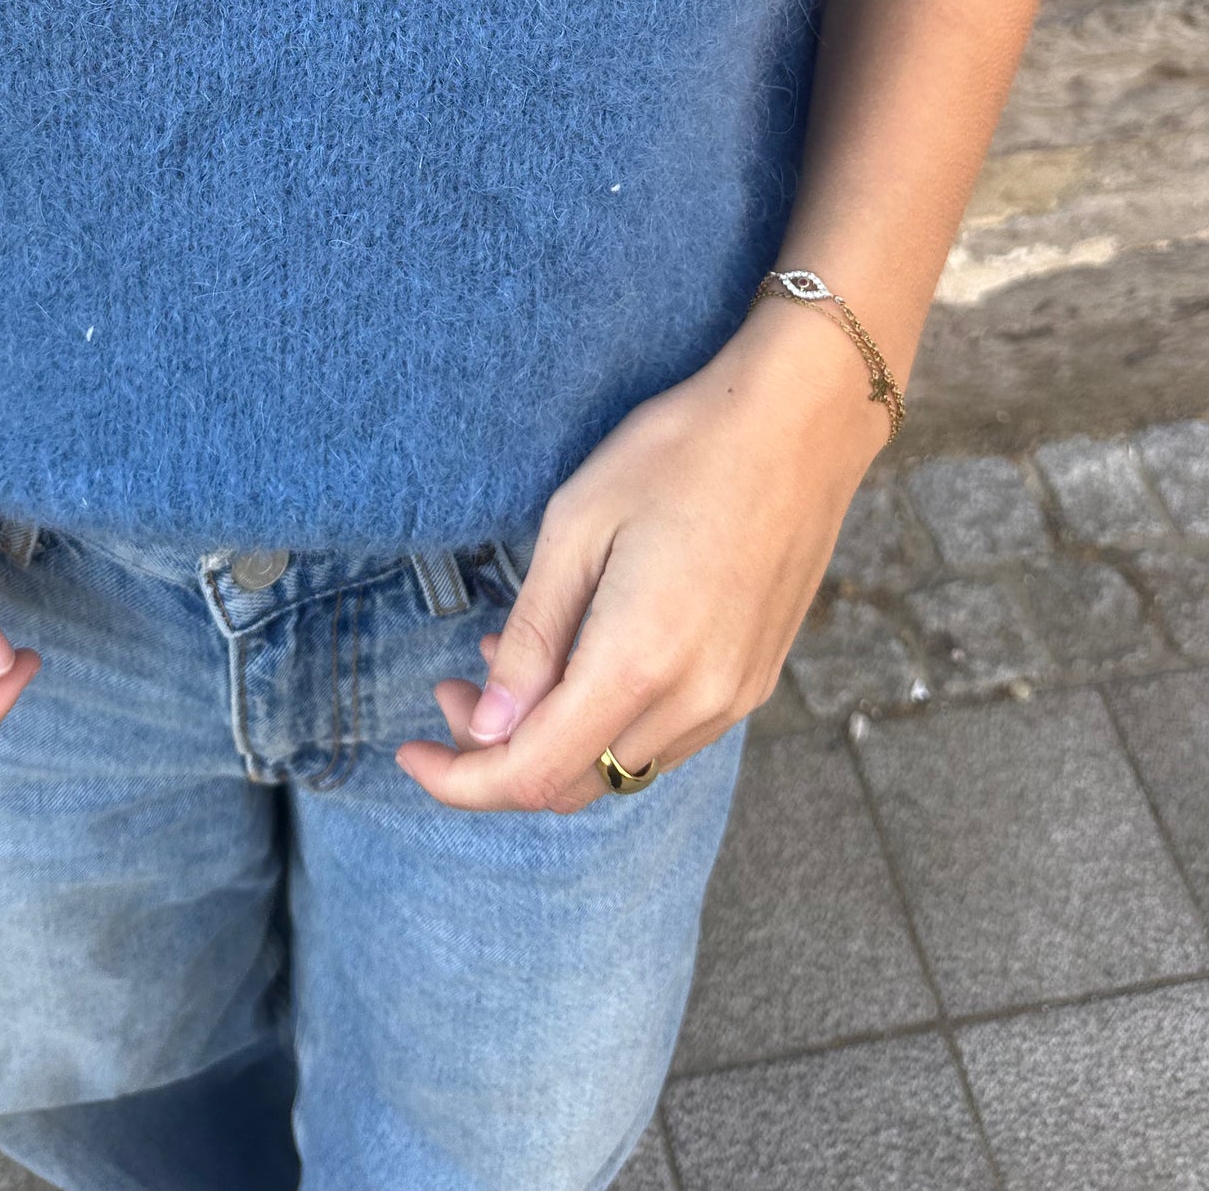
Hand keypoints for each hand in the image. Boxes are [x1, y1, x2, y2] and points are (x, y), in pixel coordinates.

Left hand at [394, 296, 888, 812]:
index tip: (408, 752)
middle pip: (575, 784)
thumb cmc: (679, 453)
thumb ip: (532, 637)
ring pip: (621, 767)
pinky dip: (609, 721)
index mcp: (638, 663)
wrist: (800, 424)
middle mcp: (693, 701)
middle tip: (455, 685)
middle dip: (499, 754)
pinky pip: (666, 738)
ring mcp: (734, 697)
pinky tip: (583, 657)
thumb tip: (489, 726)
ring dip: (555, 737)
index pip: (532, 772)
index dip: (461, 780)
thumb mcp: (577, 525)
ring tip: (510, 661)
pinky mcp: (754, 679)